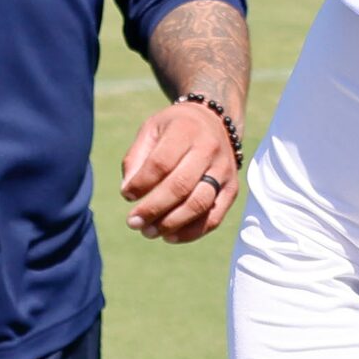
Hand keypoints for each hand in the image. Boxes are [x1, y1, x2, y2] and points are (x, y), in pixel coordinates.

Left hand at [120, 100, 236, 241]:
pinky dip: (192, 232)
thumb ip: (136, 158)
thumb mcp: (152, 130)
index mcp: (186, 130)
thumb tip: (128, 192)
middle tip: (133, 222)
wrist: (214, 122)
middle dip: (153, 209)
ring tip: (149, 232)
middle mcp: (209, 149)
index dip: (141, 183)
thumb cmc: (175, 129)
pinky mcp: (232, 189)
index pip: (161, 163)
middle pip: (180, 186)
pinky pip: (214, 217)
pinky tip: (171, 236)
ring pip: (199, 204)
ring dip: (171, 223)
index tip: (126, 195)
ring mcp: (224, 171)